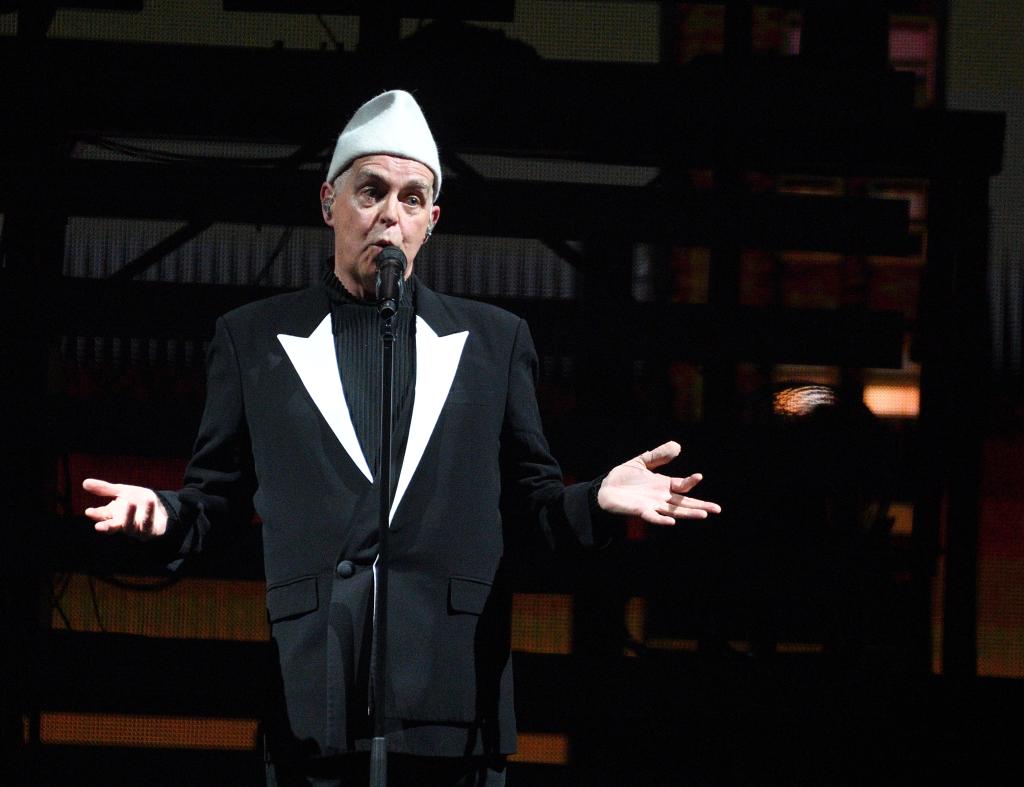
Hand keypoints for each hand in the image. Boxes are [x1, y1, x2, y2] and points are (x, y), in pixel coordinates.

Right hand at [82, 478, 168, 539]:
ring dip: (129, 516)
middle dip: (106, 527)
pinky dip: (149, 511)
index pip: (101, 516)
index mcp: (113, 515)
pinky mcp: (150, 529)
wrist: (160, 508)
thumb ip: (105, 489)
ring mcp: (136, 528)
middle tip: (98, 527)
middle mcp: (122, 523)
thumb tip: (84, 482)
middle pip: (112, 527)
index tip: (89, 511)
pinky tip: (150, 500)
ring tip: (130, 503)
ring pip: (130, 526)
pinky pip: (149, 521)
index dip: (95, 514)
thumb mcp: (121, 492)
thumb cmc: (137, 501)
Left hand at [597, 441, 720, 525]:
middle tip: (717, 509)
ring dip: (689, 513)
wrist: (604, 489)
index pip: (682, 486)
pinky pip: (653, 517)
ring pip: (674, 511)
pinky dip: (662, 519)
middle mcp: (661, 497)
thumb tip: (678, 446)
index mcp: (663, 485)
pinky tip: (672, 522)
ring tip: (704, 515)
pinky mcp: (640, 511)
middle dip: (701, 505)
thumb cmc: (623, 477)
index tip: (699, 476)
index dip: (690, 482)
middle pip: (684, 502)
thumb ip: (658, 455)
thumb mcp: (641, 462)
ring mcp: (652, 505)